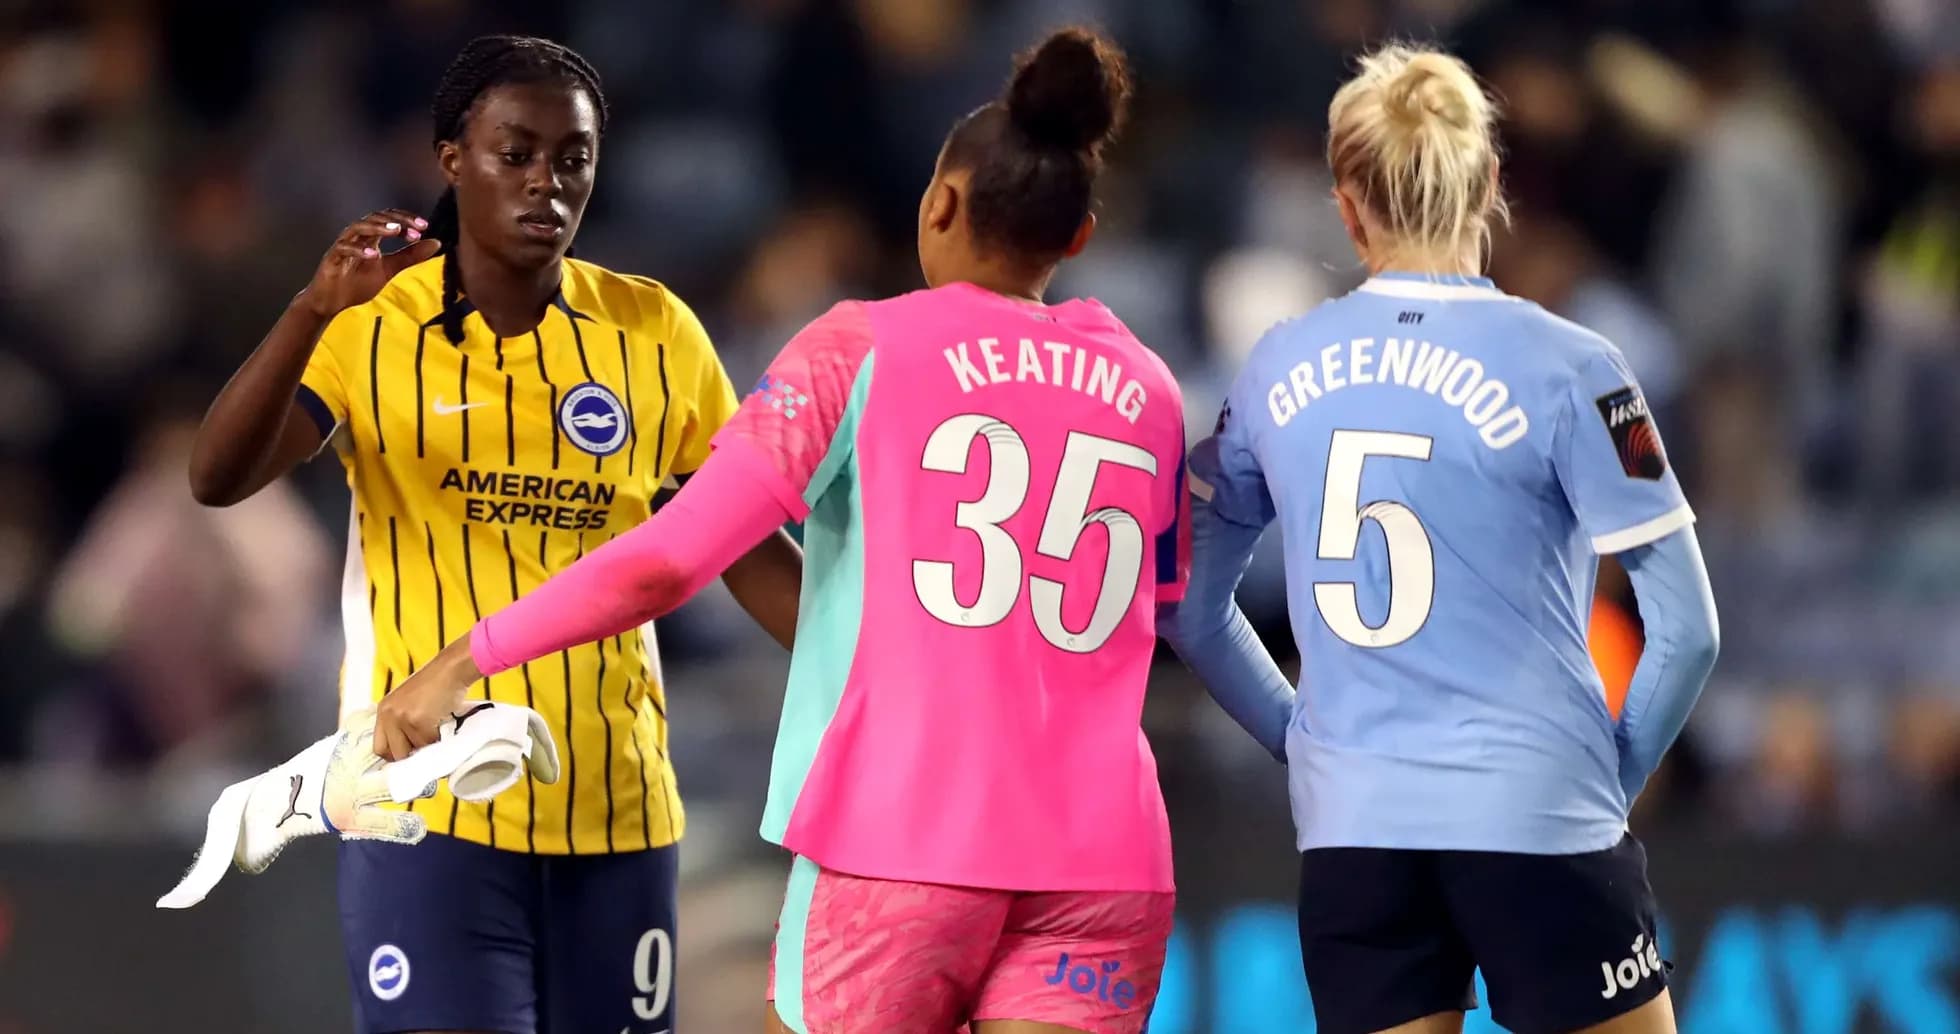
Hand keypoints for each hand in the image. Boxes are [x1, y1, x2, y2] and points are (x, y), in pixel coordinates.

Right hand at [298, 209, 441, 318]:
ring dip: (378, 228)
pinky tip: (373, 254)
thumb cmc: (357, 283)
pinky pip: (344, 249)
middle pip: (375, 218)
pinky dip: (358, 250)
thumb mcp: (389, 269)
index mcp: (371, 237)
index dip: (406, 219)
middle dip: (396, 221)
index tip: (424, 226)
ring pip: (358, 228)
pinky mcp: (332, 258)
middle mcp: (357, 237)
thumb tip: (436, 243)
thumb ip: (410, 257)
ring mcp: (343, 245)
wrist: (332, 302)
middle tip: (416, 228)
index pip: (389, 219)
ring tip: (396, 231)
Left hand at [373, 636, 483, 760]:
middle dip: (411, 755)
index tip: (407, 757)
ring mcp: (402, 718)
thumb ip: (402, 723)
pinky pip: (429, 743)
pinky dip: (439, 738)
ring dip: (428, 745)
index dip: (394, 755)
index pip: (379, 747)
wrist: (451, 669)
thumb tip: (407, 749)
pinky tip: (443, 724)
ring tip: (436, 728)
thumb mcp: (409, 702)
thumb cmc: (436, 684)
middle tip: (425, 747)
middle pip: (395, 754)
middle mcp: (388, 715)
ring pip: (415, 750)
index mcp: (384, 710)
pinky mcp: (418, 721)